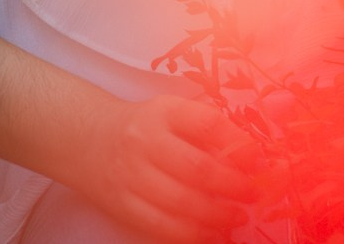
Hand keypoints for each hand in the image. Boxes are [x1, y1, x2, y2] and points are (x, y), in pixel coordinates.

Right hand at [69, 93, 259, 242]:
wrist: (86, 138)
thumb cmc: (140, 126)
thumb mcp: (169, 113)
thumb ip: (204, 129)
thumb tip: (248, 156)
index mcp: (162, 112)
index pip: (206, 123)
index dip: (236, 143)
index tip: (257, 159)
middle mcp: (145, 141)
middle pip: (197, 168)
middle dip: (232, 186)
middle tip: (251, 194)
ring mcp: (133, 176)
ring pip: (182, 204)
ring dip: (217, 215)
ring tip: (237, 218)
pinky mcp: (125, 205)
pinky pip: (163, 227)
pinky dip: (192, 235)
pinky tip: (212, 234)